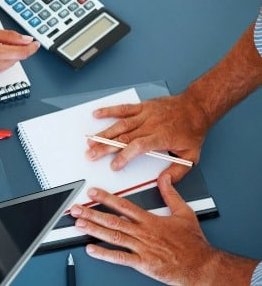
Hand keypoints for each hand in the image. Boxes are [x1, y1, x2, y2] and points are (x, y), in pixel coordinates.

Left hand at [69, 174, 257, 284]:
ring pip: (113, 236)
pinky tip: (91, 249)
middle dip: (92, 213)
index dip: (106, 198)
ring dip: (94, 230)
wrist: (201, 265)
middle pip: (113, 220)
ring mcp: (142, 248)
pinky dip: (105, 254)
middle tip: (75, 209)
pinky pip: (120, 258)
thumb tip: (165, 178)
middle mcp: (143, 233)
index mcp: (151, 220)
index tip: (92, 192)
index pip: (124, 205)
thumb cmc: (193, 242)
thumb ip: (171, 194)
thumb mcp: (185, 213)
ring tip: (78, 224)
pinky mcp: (143, 263)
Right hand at [85, 93, 210, 181]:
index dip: (124, 156)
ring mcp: (145, 115)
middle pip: (124, 137)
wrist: (197, 107)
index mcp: (162, 137)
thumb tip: (164, 181)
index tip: (114, 165)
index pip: (139, 147)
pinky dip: (109, 110)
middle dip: (105, 147)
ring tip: (90, 141)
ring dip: (104, 133)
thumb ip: (177, 172)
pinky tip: (97, 114)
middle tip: (91, 155)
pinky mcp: (142, 107)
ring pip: (121, 124)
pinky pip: (123, 108)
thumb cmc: (192, 130)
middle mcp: (151, 125)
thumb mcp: (191, 156)